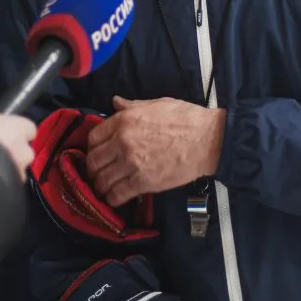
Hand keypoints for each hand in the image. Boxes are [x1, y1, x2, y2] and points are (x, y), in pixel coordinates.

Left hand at [86, 97, 225, 206]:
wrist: (207, 139)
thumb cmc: (185, 119)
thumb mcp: (156, 104)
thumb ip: (131, 105)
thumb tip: (115, 102)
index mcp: (124, 120)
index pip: (94, 137)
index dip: (93, 147)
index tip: (97, 153)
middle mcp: (123, 142)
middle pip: (94, 160)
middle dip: (93, 168)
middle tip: (98, 173)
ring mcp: (131, 163)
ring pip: (102, 180)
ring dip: (100, 186)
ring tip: (104, 188)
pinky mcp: (143, 182)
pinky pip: (117, 194)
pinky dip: (112, 198)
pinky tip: (114, 198)